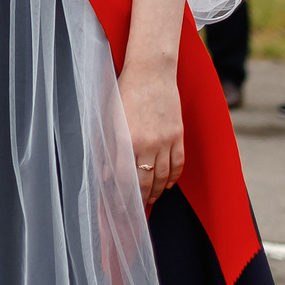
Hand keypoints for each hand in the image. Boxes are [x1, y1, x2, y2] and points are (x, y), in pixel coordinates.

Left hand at [119, 55, 185, 202]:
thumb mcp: (109, 119)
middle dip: (141, 200)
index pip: (125, 180)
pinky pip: (178, 163)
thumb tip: (106, 176)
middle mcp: (148, 144)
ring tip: (151, 199)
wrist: (151, 72)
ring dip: (157, 191)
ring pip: (164, 176)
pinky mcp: (178, 135)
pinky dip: (173, 177)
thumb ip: (107, 148)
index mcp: (127, 140)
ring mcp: (166, 140)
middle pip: (146, 182)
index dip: (124, 199)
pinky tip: (168, 184)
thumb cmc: (125, 92)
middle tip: (137, 212)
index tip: (121, 211)